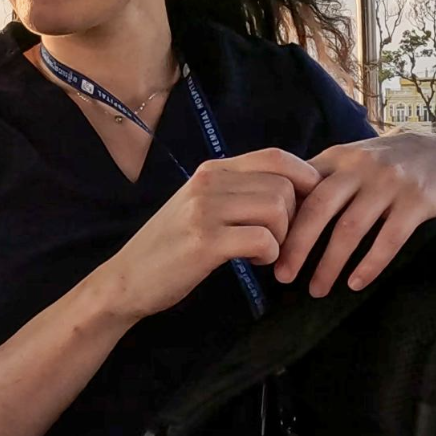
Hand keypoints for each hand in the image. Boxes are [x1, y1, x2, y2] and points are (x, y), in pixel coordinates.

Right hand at [92, 149, 319, 320]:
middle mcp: (208, 182)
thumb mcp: (201, 206)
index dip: (305, 176)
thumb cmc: (171, 247)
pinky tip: (253, 262)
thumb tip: (291, 190)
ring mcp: (205, 210)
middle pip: (284, 186)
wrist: (126, 278)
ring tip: (263, 252)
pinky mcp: (205, 242)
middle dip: (293, 217)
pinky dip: (270, 255)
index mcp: (211, 170)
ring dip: (281, 237)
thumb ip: (237, 192)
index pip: (275, 156)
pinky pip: (263, 240)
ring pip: (277, 210)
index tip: (308, 204)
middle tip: (277, 239)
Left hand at [274, 132, 435, 296]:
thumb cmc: (386, 166)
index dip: (280, 218)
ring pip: (351, 228)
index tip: (265, 247)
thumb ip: (318, 180)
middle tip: (283, 276)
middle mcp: (360, 168)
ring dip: (330, 263)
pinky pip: (389, 239)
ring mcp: (390, 183)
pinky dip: (370, 264)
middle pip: (319, 208)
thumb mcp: (351, 161)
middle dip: (298, 246)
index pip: (299, 188)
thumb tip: (274, 213)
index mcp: (337, 158)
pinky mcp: (417, 201)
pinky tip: (355, 284)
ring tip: (317, 290)